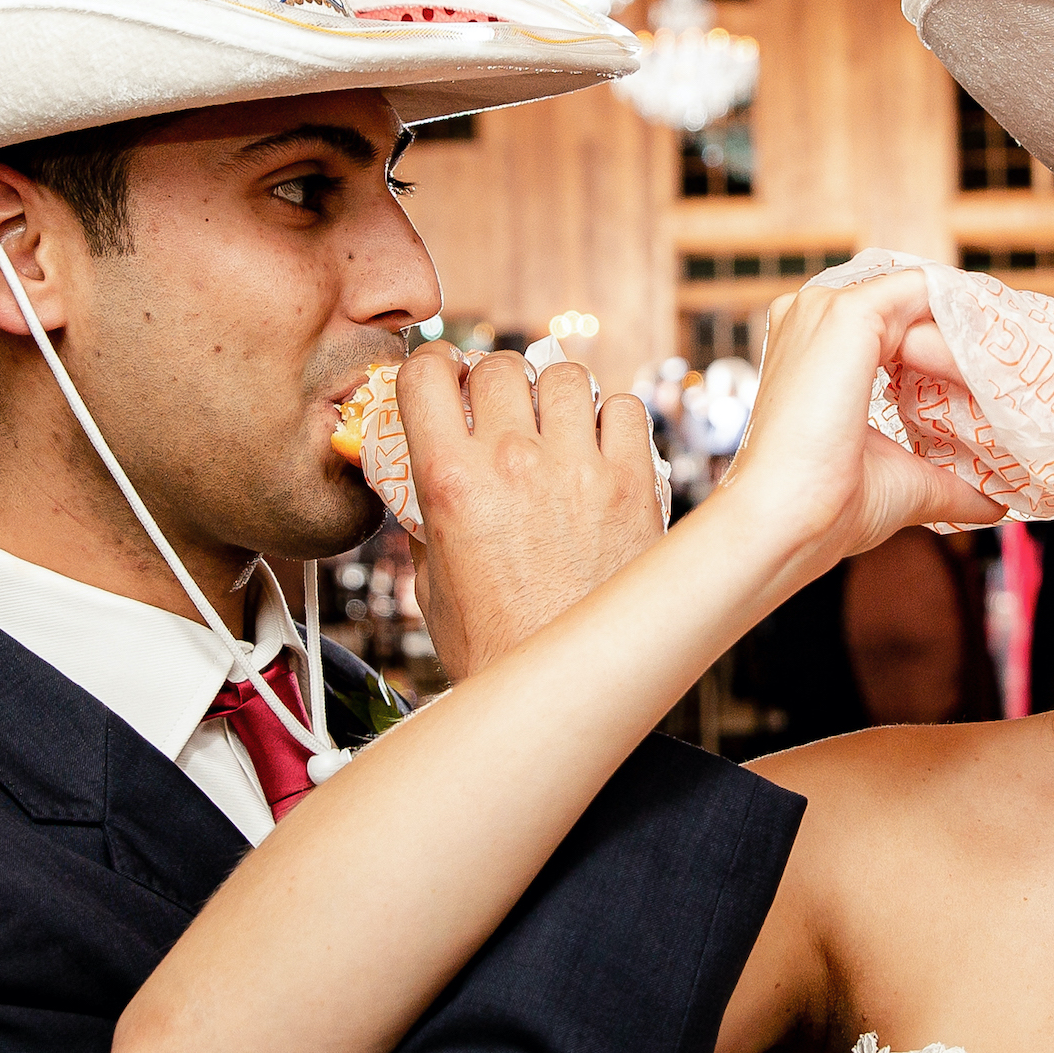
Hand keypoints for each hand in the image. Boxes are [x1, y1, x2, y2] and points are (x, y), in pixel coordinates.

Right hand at [397, 346, 662, 678]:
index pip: (426, 372)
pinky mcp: (632, 483)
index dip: (432, 365)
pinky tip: (599, 448)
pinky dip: (611, 419)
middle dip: (494, 382)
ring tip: (555, 427)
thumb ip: (425, 516)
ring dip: (555, 395)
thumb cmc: (494, 643)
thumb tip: (421, 477)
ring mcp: (577, 469)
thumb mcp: (430, 579)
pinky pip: (624, 408)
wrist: (564, 687)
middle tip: (502, 410)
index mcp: (449, 482)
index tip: (444, 378)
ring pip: (565, 376)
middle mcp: (512, 463)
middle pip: (498, 366)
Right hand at [714, 269, 1003, 573]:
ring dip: (972, 324)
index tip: (1000, 373)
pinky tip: (999, 351)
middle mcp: (815, 316)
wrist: (786, 523)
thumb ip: (948, 481)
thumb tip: (995, 504)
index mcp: (815, 348)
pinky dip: (966, 317)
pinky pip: (927, 293)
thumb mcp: (901, 482)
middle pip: (912, 303)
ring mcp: (827, 308)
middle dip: (968, 330)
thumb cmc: (827, 509)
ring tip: (1021, 360)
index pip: (897, 323)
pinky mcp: (848, 313)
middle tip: (1023, 366)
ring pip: (924, 296)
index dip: (949, 344)